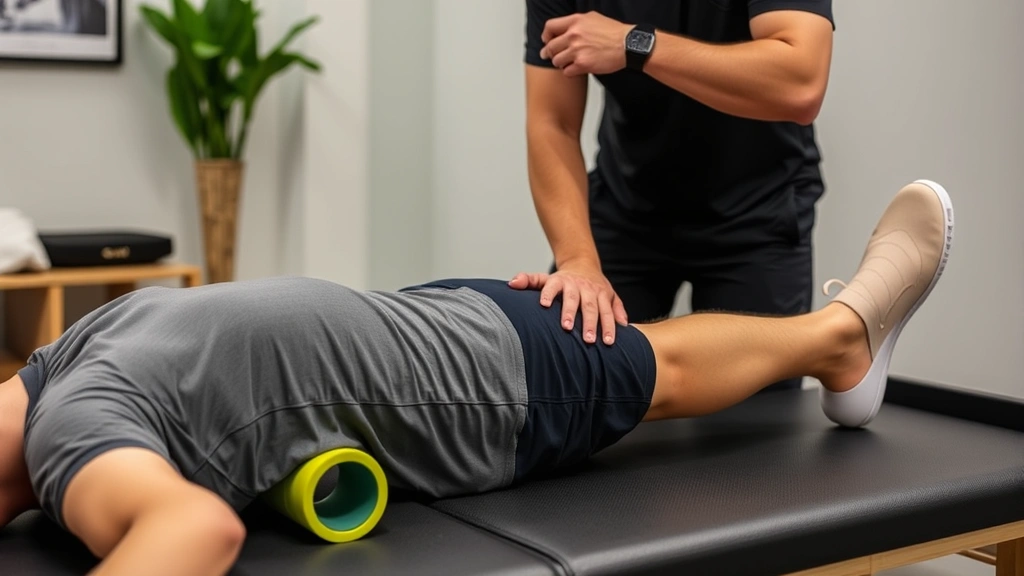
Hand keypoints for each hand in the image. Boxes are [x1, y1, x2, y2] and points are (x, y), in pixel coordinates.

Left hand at [508, 264, 628, 344]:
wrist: (584, 266)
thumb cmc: (562, 281)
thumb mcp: (545, 278)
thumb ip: (529, 281)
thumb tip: (512, 283)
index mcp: (562, 281)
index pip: (553, 286)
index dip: (548, 294)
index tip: (543, 305)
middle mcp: (581, 285)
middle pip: (581, 302)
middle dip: (580, 318)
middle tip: (580, 336)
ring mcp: (597, 291)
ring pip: (601, 308)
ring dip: (604, 325)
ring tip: (604, 342)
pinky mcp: (611, 295)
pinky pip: (616, 308)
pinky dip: (619, 319)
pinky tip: (623, 332)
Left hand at [539, 12, 631, 76]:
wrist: (628, 44)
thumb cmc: (614, 33)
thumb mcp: (593, 18)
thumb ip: (576, 23)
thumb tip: (565, 28)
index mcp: (576, 21)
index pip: (550, 27)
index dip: (546, 36)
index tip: (547, 41)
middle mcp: (574, 34)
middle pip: (551, 47)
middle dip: (550, 53)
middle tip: (550, 56)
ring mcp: (577, 50)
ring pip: (557, 61)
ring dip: (561, 63)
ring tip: (568, 62)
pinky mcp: (582, 64)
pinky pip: (566, 72)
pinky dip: (570, 72)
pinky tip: (576, 69)